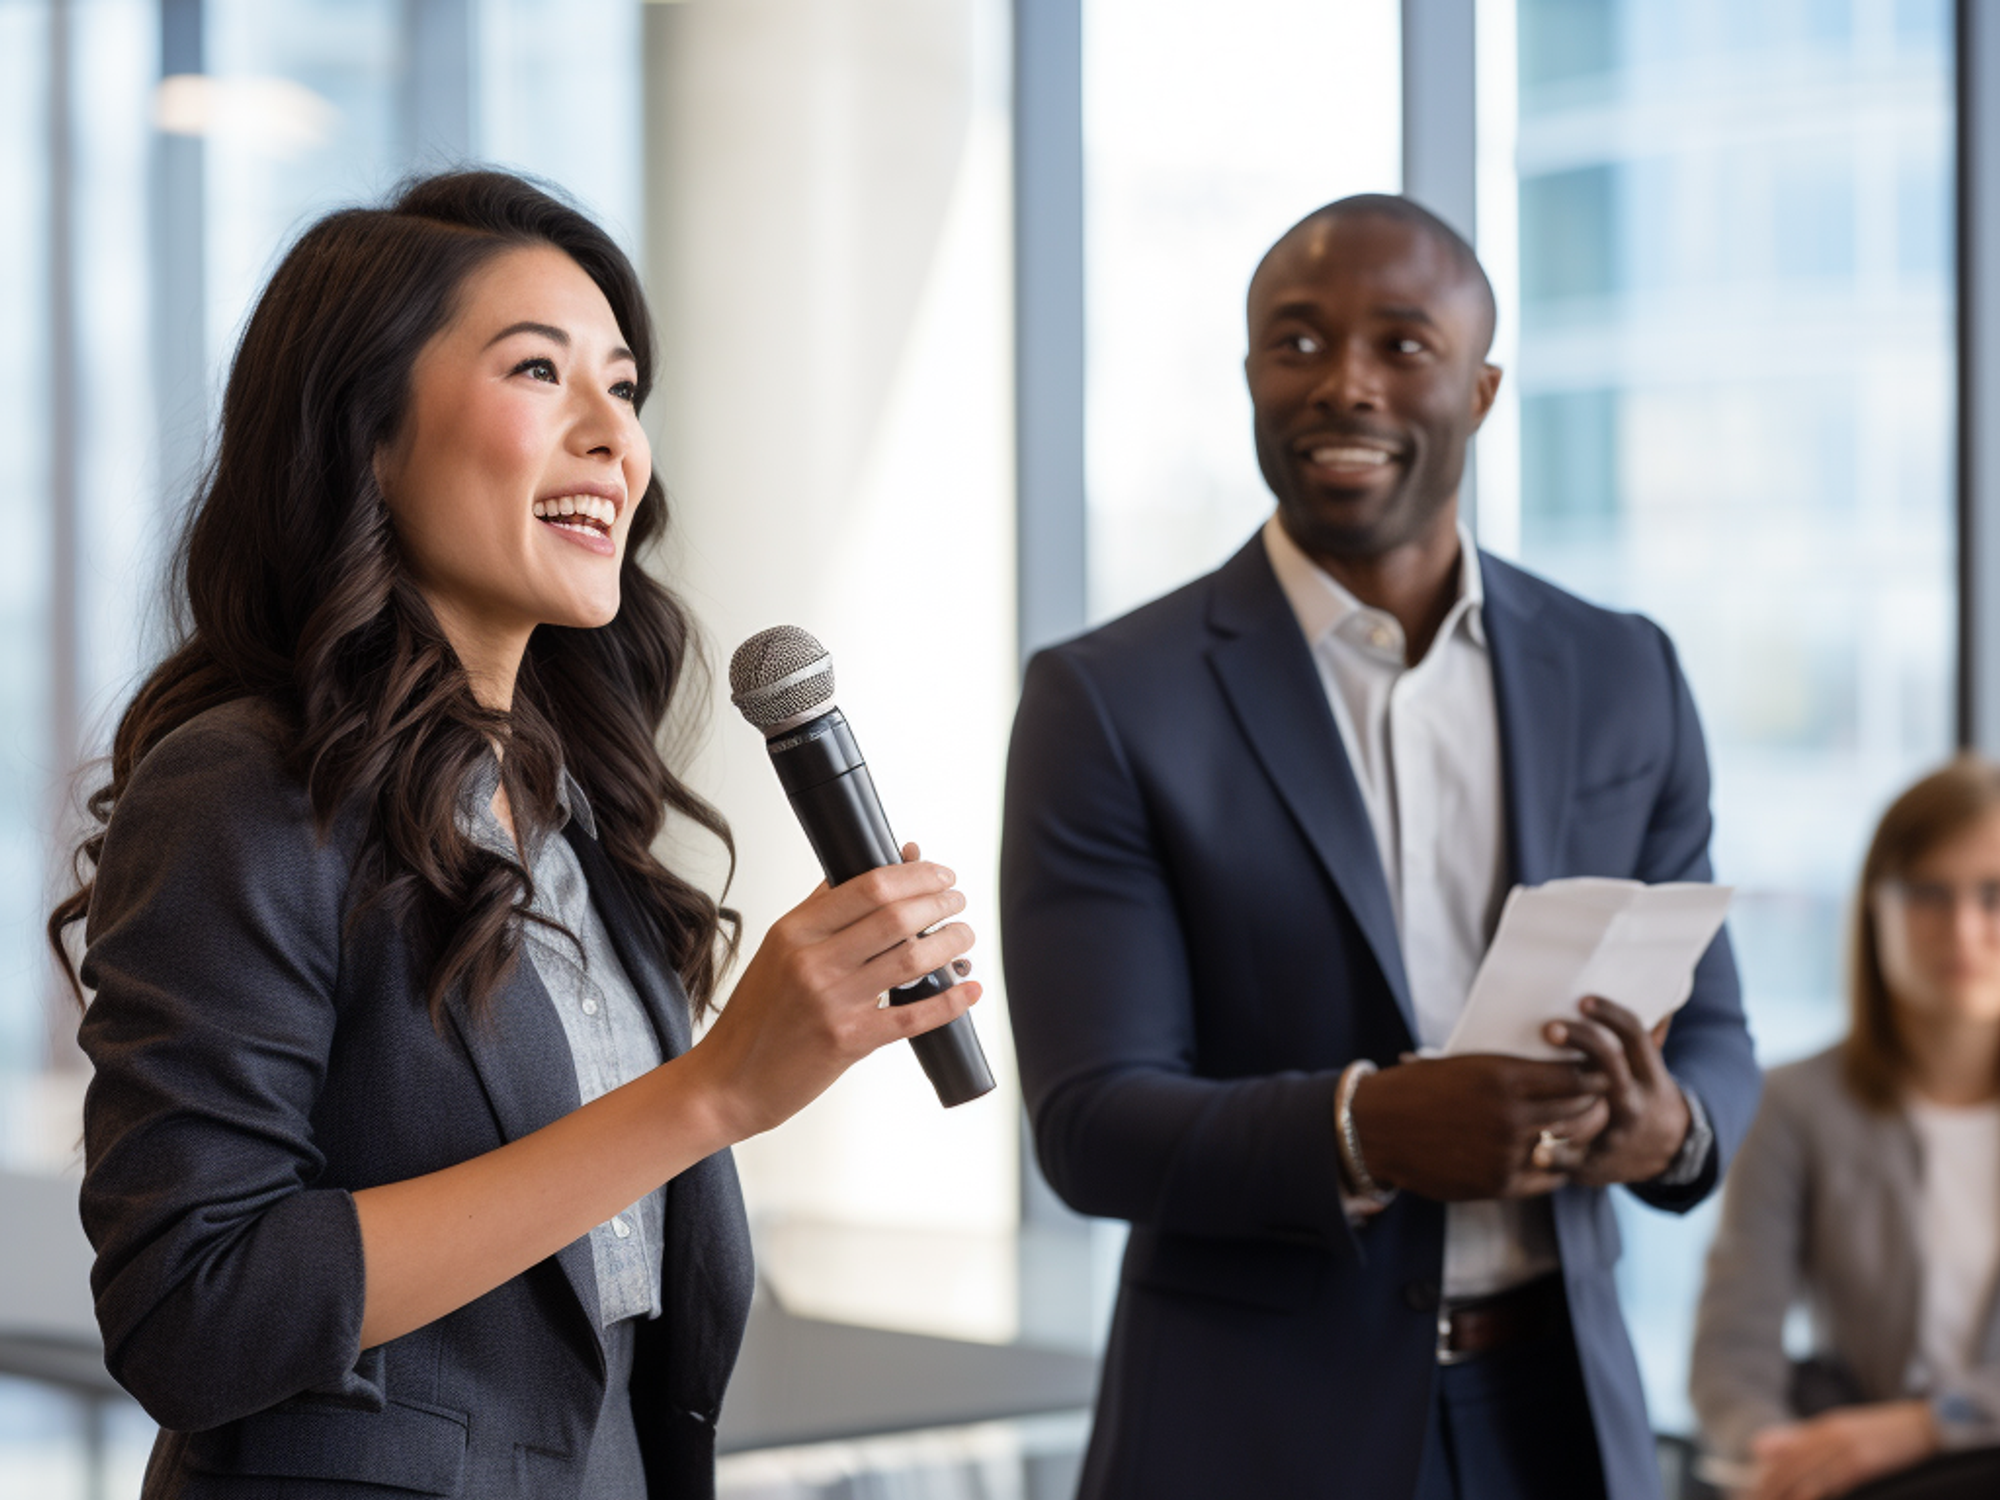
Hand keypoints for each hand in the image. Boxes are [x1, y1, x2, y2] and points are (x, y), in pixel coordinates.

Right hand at [684, 844, 978, 1140]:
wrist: (729, 1080)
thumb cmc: (756, 1016)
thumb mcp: (777, 950)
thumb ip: (820, 912)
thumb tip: (864, 871)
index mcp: (795, 931)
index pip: (867, 885)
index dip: (915, 875)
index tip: (938, 872)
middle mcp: (813, 962)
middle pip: (896, 917)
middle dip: (940, 902)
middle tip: (956, 900)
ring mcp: (832, 1002)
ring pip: (911, 960)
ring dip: (950, 943)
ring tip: (964, 936)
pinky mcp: (849, 1041)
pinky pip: (912, 1016)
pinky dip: (949, 1000)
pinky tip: (968, 989)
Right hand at [1348, 1053, 1609, 1199]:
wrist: (1375, 1128)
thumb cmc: (1417, 1088)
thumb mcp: (1464, 1064)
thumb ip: (1510, 1070)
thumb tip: (1555, 1068)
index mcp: (1502, 1077)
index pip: (1575, 1076)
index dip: (1594, 1075)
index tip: (1599, 1072)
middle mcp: (1509, 1116)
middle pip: (1580, 1112)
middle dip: (1597, 1106)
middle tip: (1601, 1101)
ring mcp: (1505, 1153)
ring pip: (1567, 1146)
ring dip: (1581, 1138)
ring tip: (1582, 1129)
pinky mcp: (1498, 1184)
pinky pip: (1547, 1176)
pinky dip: (1556, 1165)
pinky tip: (1555, 1154)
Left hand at [1545, 996, 1689, 1186]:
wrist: (1665, 1151)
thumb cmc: (1642, 1090)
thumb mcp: (1649, 1062)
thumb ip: (1643, 1029)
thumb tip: (1653, 984)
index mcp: (1645, 1071)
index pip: (1633, 1035)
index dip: (1610, 1016)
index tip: (1583, 999)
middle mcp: (1633, 1100)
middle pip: (1610, 1066)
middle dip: (1582, 1043)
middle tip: (1549, 1027)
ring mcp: (1616, 1133)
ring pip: (1593, 1114)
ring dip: (1563, 1101)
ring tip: (1529, 1087)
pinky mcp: (1597, 1163)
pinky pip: (1575, 1161)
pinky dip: (1556, 1158)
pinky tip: (1535, 1152)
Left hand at [1747, 1401, 1937, 1499]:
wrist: (1924, 1424)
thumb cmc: (1884, 1432)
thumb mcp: (1839, 1430)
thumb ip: (1800, 1438)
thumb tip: (1758, 1448)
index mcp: (1821, 1428)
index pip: (1782, 1457)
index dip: (1763, 1479)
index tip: (1746, 1495)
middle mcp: (1827, 1435)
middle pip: (1788, 1467)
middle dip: (1767, 1490)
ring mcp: (1844, 1448)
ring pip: (1804, 1475)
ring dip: (1784, 1494)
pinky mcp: (1862, 1461)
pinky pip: (1830, 1480)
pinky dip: (1811, 1493)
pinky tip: (1800, 1499)